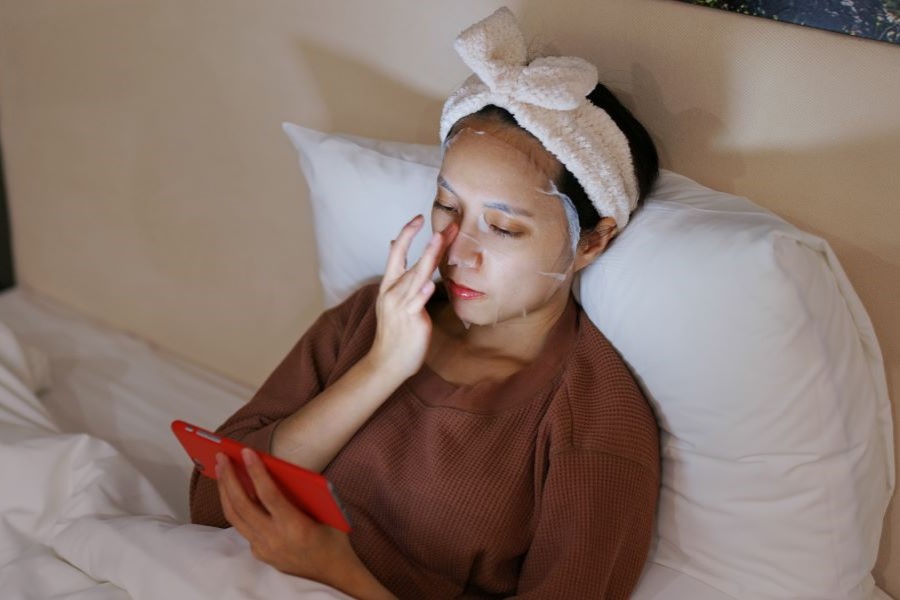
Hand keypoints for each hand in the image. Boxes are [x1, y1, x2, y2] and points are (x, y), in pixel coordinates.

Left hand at [216, 449, 356, 585]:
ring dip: (225, 492)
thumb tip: (279, 469)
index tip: (246, 453)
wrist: (333, 572)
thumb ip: (303, 493)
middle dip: (229, 478)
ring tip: (221, 472)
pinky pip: (242, 527)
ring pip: (234, 517)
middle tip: (222, 457)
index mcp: (295, 527)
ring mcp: (264, 548)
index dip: (256, 472)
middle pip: (242, 505)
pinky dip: (236, 508)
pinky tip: (234, 493)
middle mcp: (275, 539)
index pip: (268, 495)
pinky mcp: (259, 553)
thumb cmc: (333, 538)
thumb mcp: (326, 511)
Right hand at [368, 215, 456, 379]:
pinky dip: (422, 294)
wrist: (386, 362)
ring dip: (428, 258)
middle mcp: (393, 292)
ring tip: (439, 241)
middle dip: (430, 242)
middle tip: (448, 226)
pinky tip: (430, 285)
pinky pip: (416, 304)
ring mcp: (401, 306)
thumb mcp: (392, 298)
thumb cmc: (395, 331)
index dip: (406, 234)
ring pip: (416, 278)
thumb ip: (397, 273)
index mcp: (389, 286)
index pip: (396, 253)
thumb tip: (394, 245)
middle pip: (412, 261)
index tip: (418, 217)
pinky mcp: (411, 320)